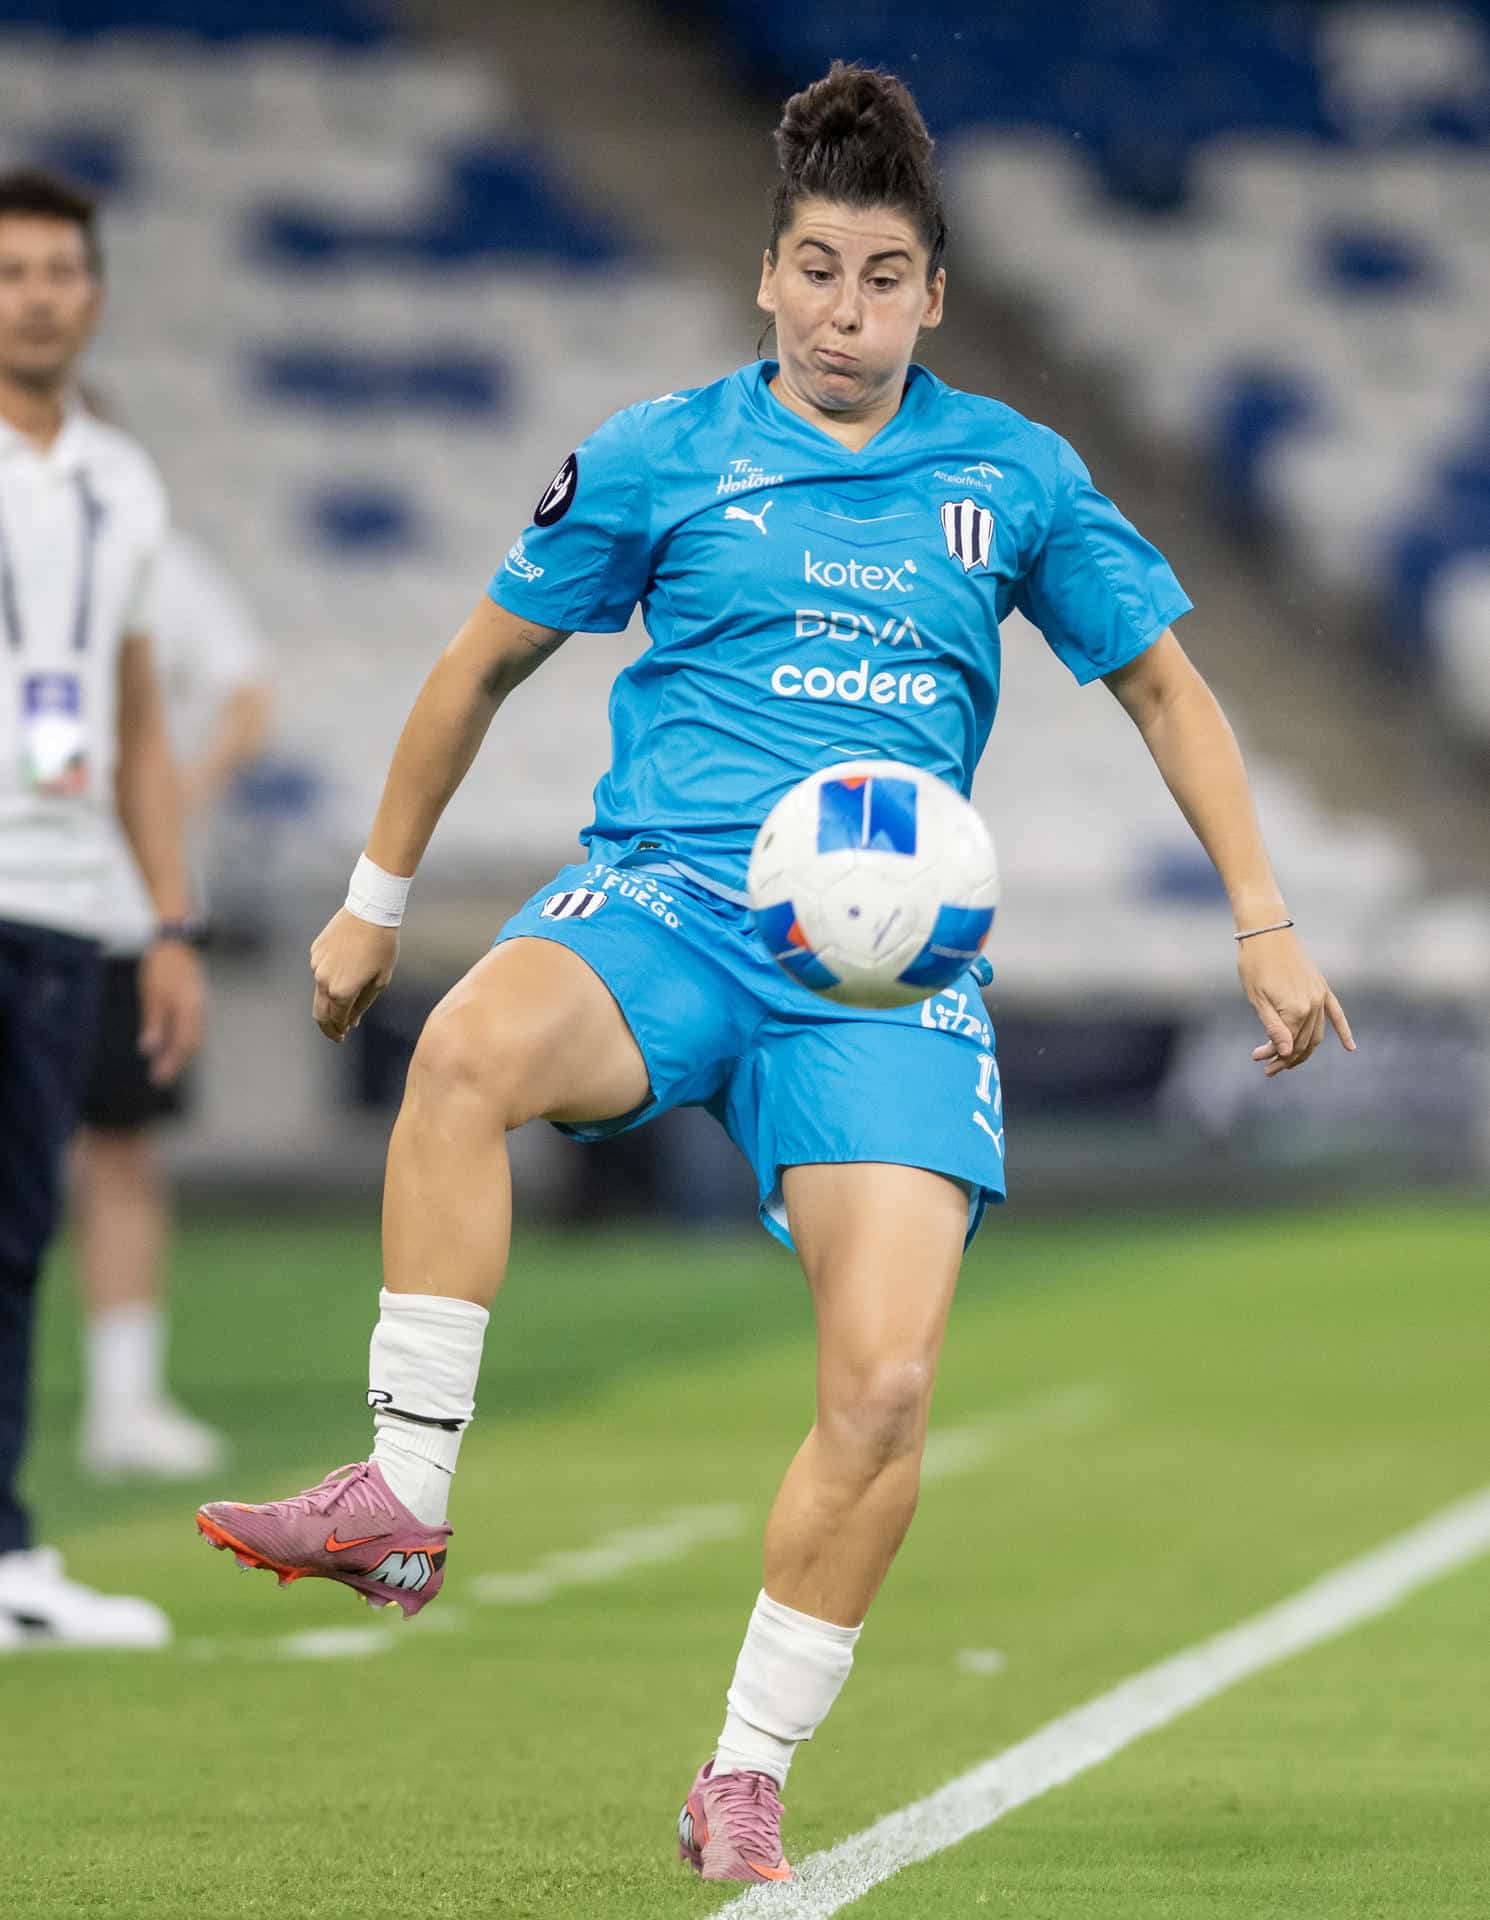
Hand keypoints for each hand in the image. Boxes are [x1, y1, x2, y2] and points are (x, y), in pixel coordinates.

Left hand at [138, 940, 206, 1085]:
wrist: (176, 943)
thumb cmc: (161, 967)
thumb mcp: (152, 995)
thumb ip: (153, 1023)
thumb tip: (149, 1050)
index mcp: (188, 1009)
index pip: (182, 1044)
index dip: (171, 1063)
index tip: (157, 1078)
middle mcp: (199, 1010)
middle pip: (191, 1044)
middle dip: (176, 1063)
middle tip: (160, 1079)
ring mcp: (200, 1006)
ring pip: (194, 1037)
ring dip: (181, 1054)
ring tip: (165, 1067)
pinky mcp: (196, 1003)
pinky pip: (193, 1028)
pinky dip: (184, 1041)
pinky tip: (172, 1046)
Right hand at [311, 908, 398, 1042]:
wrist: (370, 912)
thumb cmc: (382, 947)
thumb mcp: (380, 980)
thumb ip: (363, 1004)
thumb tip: (351, 1022)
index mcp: (341, 992)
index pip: (337, 1020)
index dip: (339, 1031)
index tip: (343, 1037)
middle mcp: (323, 980)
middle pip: (319, 1012)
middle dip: (327, 1026)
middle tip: (336, 1034)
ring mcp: (316, 964)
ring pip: (320, 990)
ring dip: (331, 998)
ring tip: (347, 996)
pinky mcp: (315, 951)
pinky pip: (320, 970)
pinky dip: (330, 977)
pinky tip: (346, 968)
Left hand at [1238, 928, 1355, 1077]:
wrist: (1266, 932)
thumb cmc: (1254, 965)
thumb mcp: (1258, 1000)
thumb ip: (1274, 1028)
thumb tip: (1286, 1052)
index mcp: (1295, 1010)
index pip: (1288, 1044)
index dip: (1274, 1056)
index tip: (1257, 1059)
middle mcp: (1313, 1005)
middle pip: (1303, 1042)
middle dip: (1286, 1058)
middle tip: (1268, 1068)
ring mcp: (1321, 996)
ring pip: (1317, 1033)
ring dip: (1305, 1050)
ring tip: (1288, 1061)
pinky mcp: (1322, 987)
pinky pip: (1336, 1013)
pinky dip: (1343, 1031)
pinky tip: (1350, 1048)